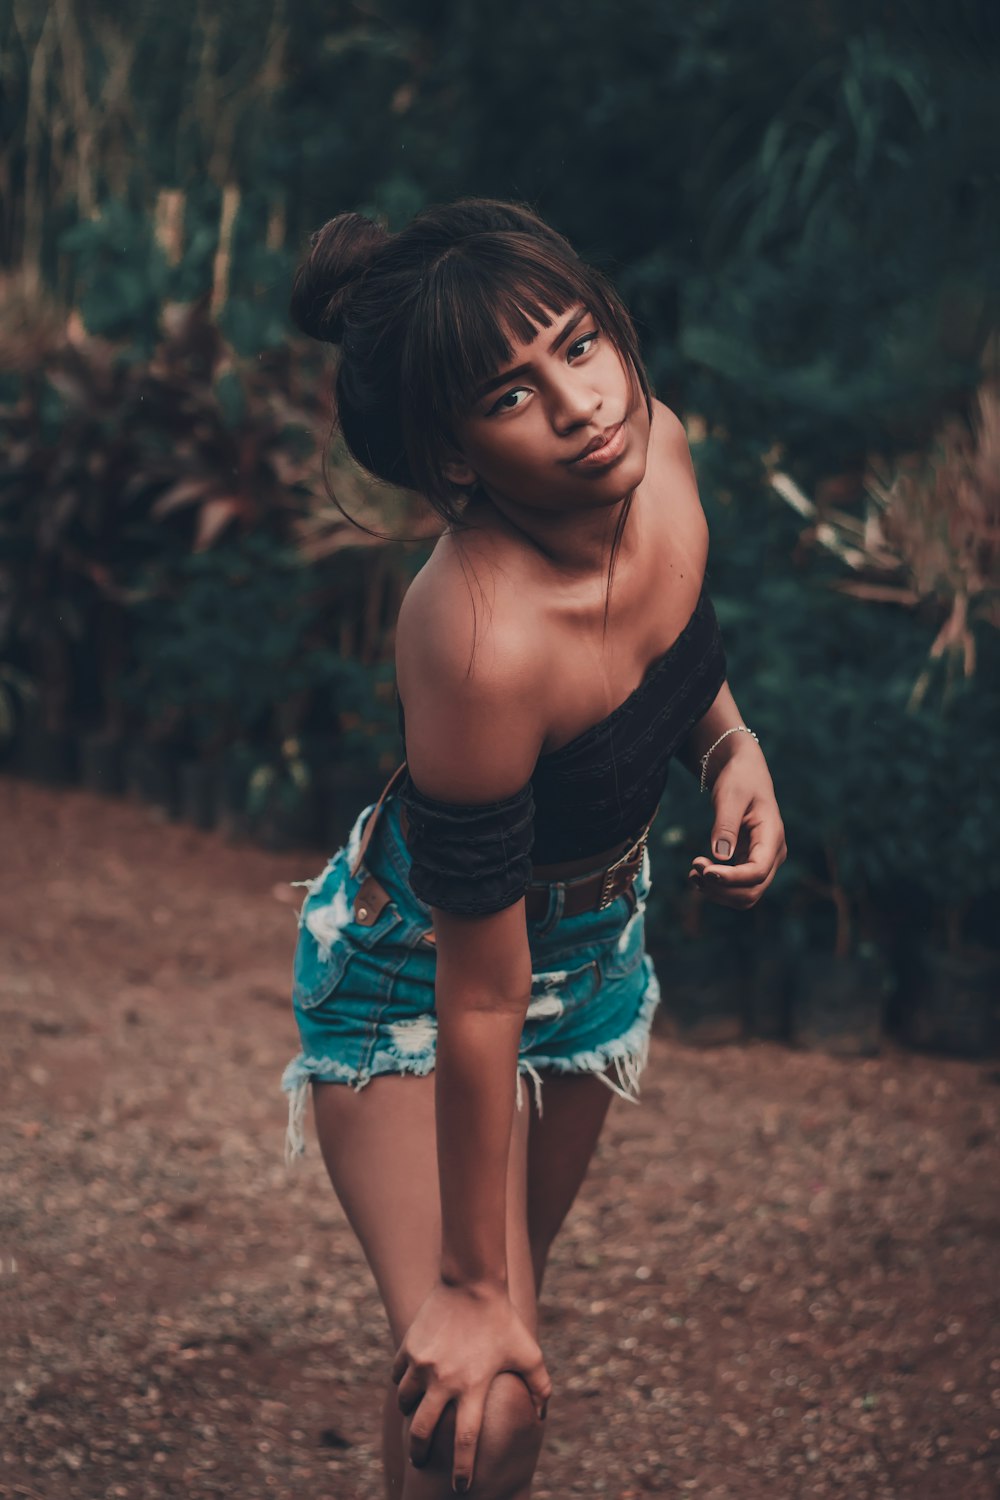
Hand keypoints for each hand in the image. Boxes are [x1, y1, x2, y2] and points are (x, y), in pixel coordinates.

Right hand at [390, 1280, 550, 1491]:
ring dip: (411, 1413)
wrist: (472, 1281)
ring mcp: (423, 1363)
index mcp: (473, 1386)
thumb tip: (542, 1415)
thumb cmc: (503, 1320)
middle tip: (420, 1461)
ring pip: (405, 1402)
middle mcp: (444, 1380)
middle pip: (422, 1431)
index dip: (461, 1467)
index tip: (460, 1486)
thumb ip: (539, 1386)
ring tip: (417, 1415)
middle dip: (419, 1453)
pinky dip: (401, 1383)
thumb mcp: (529, 1352)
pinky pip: (397, 1375)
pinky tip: (411, 1382)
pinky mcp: (409, 1347)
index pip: (465, 1439)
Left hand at [688, 740, 786, 908]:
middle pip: (752, 891)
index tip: (704, 871)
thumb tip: (720, 856)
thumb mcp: (730, 796)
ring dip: (717, 892)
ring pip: (745, 896)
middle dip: (721, 887)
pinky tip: (698, 875)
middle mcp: (773, 854)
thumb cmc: (739, 779)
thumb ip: (725, 825)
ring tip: (693, 874)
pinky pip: (737, 888)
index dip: (731, 878)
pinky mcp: (750, 865)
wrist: (743, 773)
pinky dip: (717, 888)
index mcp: (772, 836)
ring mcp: (763, 862)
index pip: (757, 871)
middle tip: (694, 868)